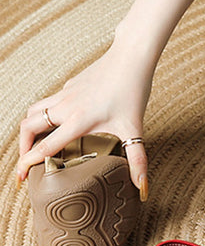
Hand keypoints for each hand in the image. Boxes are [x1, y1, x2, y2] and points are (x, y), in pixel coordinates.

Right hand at [17, 40, 153, 198]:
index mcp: (77, 121)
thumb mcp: (135, 130)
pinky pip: (47, 102)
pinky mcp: (69, 87)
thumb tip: (142, 187)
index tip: (20, 176)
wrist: (130, 59)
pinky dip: (41, 116)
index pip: (45, 146)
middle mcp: (65, 107)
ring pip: (33, 111)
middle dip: (22, 147)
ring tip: (32, 146)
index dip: (29, 162)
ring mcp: (65, 95)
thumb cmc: (132, 92)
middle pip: (28, 126)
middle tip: (24, 164)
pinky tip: (54, 125)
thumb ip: (138, 161)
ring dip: (28, 129)